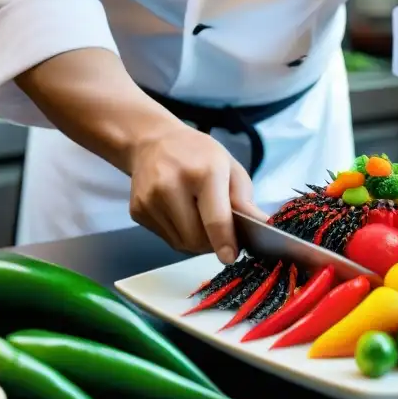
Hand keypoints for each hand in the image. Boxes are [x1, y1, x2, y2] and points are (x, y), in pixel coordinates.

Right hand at [128, 124, 267, 263]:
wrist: (152, 142)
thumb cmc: (197, 154)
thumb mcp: (229, 167)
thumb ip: (244, 200)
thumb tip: (261, 227)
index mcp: (202, 172)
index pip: (214, 218)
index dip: (224, 242)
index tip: (230, 256)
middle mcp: (171, 184)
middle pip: (196, 238)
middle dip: (212, 243)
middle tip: (220, 233)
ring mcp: (150, 199)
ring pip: (181, 243)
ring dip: (196, 241)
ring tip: (199, 219)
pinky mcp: (137, 210)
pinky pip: (166, 238)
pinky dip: (179, 234)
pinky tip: (180, 213)